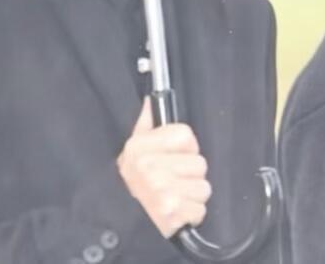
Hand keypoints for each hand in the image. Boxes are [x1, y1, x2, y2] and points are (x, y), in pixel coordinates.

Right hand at [117, 100, 211, 239]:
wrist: (121, 224)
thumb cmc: (133, 184)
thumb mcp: (134, 150)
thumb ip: (147, 123)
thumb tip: (152, 99)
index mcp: (140, 148)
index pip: (185, 135)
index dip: (186, 147)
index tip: (176, 156)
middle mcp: (150, 169)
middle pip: (199, 163)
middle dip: (190, 174)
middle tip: (173, 181)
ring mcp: (162, 193)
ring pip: (203, 186)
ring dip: (193, 194)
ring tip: (175, 197)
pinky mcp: (173, 215)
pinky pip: (201, 209)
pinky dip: (192, 214)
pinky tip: (178, 213)